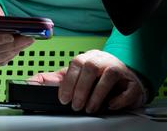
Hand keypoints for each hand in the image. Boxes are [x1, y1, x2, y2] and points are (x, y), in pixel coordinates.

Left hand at [28, 50, 146, 113]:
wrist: (126, 82)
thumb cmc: (99, 78)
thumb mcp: (76, 77)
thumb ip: (57, 80)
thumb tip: (34, 81)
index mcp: (88, 58)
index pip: (76, 63)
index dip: (68, 81)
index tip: (63, 98)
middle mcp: (104, 60)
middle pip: (91, 67)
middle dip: (81, 89)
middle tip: (76, 105)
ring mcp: (120, 69)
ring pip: (109, 74)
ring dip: (97, 94)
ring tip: (89, 108)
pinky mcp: (133, 83)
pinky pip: (128, 88)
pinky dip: (119, 99)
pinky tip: (110, 105)